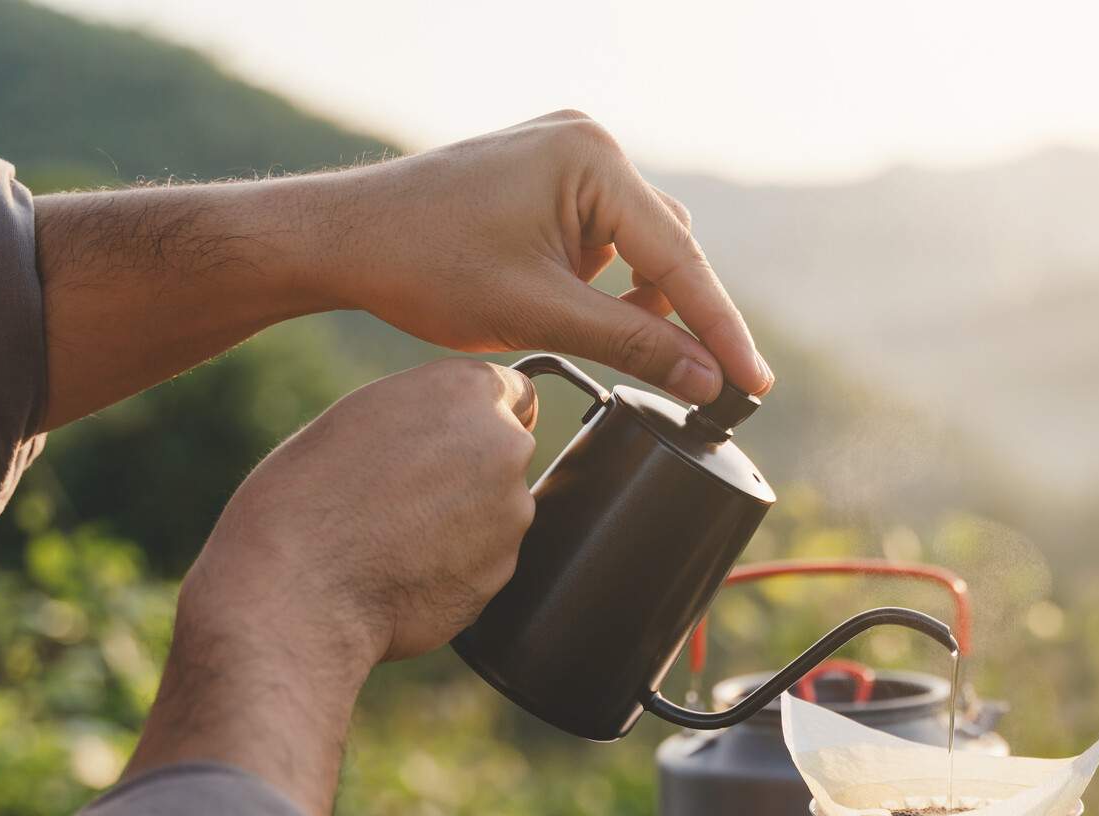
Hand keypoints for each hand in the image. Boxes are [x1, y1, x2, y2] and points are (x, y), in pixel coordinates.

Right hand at [124, 359, 538, 815]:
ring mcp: (511, 520)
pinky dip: (458, 569)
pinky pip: (490, 563)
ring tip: (387, 543)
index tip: (430, 446)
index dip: (467, 420)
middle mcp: (502, 450)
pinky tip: (400, 577)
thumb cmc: (291, 512)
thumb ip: (419, 420)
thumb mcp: (346, 430)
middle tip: (399, 502)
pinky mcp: (502, 577)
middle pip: (510, 451)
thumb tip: (479, 422)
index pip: (506, 389)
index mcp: (459, 391)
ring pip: (503, 511)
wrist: (283, 608)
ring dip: (465, 524)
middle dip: (470, 473)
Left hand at [303, 111, 771, 405]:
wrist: (344, 240)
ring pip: (640, 247)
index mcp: (593, 160)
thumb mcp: (540, 313)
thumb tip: (707, 378)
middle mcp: (590, 144)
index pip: (679, 259)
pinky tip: (591, 318)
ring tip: (629, 355)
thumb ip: (633, 344)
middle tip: (706, 389)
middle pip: (669, 248)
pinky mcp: (549, 180)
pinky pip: (606, 238)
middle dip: (682, 317)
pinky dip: (609, 285)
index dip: (720, 330)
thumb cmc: (424, 265)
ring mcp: (568, 157)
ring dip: (641, 303)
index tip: (754, 384)